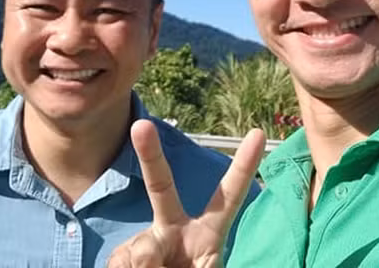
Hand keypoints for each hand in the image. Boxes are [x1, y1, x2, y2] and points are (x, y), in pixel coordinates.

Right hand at [107, 120, 265, 267]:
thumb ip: (180, 261)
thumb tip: (143, 255)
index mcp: (207, 233)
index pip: (229, 196)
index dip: (244, 166)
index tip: (258, 133)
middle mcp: (175, 230)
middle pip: (161, 186)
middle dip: (150, 155)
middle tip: (141, 125)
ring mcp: (148, 242)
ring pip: (143, 250)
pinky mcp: (122, 257)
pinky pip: (120, 263)